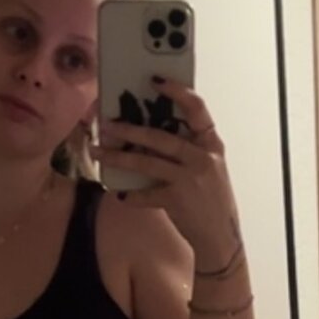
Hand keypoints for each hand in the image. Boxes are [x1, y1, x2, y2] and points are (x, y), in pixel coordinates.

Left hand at [91, 77, 241, 269]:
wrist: (220, 237)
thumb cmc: (212, 200)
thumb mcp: (209, 168)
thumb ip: (188, 150)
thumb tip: (149, 135)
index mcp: (211, 144)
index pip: (197, 109)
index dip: (177, 92)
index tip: (156, 80)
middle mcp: (202, 158)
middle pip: (160, 137)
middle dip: (130, 130)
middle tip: (107, 124)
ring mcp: (189, 179)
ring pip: (147, 162)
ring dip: (119, 157)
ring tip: (99, 152)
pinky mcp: (176, 200)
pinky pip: (145, 193)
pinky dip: (131, 194)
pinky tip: (119, 193)